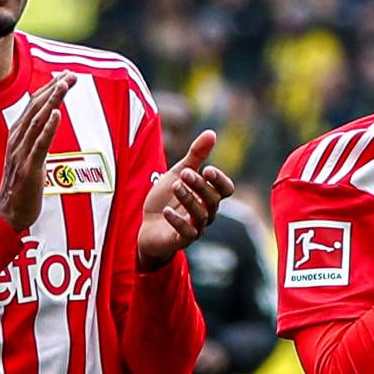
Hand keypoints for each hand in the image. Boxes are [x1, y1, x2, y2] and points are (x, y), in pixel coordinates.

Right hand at [0, 77, 69, 230]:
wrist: (9, 213)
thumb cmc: (21, 186)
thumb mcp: (27, 156)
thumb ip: (35, 137)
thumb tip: (47, 119)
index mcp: (16, 136)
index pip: (33, 106)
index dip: (48, 89)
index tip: (64, 76)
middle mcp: (17, 140)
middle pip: (35, 108)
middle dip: (53, 89)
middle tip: (70, 74)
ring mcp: (22, 154)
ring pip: (37, 121)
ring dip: (51, 101)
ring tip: (64, 85)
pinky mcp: (30, 169)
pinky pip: (39, 145)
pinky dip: (48, 128)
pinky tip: (57, 114)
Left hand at [136, 131, 233, 266]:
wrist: (147, 226)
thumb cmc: (167, 199)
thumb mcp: (179, 172)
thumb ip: (196, 155)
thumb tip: (212, 132)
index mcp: (208, 196)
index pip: (226, 189)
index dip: (220, 180)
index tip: (207, 169)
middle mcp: (206, 213)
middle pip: (213, 200)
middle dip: (200, 186)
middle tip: (185, 173)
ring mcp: (195, 228)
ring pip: (201, 215)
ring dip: (189, 199)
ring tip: (175, 186)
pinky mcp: (181, 241)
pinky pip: (186, 234)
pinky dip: (177, 222)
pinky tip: (166, 211)